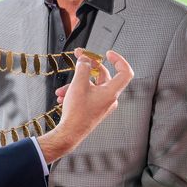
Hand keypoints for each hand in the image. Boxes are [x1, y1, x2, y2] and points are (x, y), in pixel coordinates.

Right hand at [39, 48, 132, 163]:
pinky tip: (62, 96)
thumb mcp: (78, 85)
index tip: (107, 54)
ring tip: (61, 89)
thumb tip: (85, 59)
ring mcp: (102, 104)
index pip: (124, 72)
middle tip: (78, 56)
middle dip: (87, 67)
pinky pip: (87, 94)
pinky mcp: (94, 108)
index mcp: (111, 92)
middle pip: (103, 76)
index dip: (118, 60)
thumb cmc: (76, 112)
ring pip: (91, 85)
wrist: (70, 133)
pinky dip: (75, 91)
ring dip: (75, 83)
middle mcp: (109, 98)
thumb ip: (83, 68)